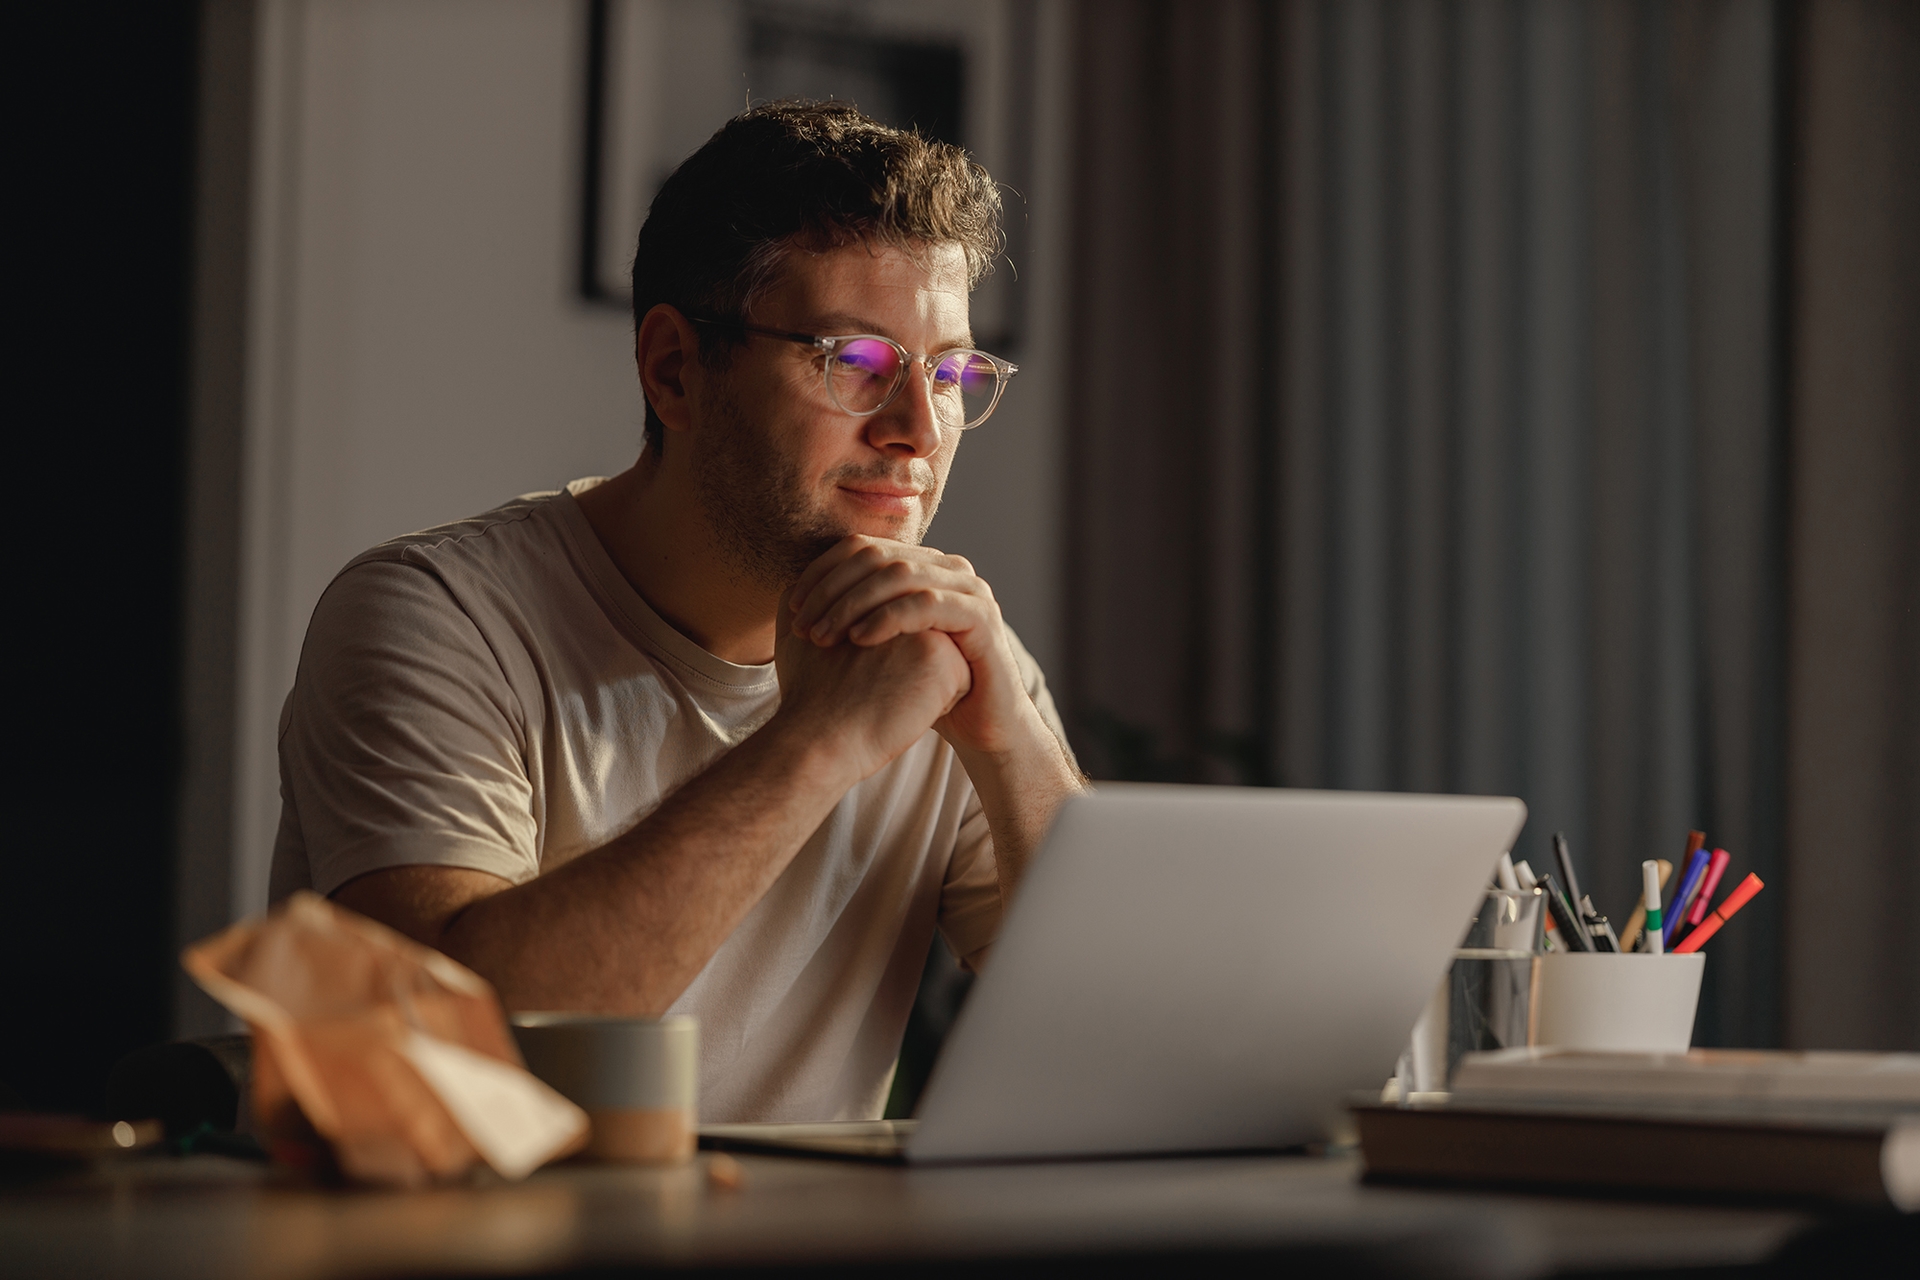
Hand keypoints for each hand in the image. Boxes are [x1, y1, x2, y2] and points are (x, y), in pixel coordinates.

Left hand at [787, 536, 1041, 756]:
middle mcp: (947, 568)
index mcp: (922, 566)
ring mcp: (968, 589)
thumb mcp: (879, 646)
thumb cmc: (923, 689)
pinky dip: (887, 617)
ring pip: (899, 575)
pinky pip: (926, 604)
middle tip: (803, 625)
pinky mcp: (981, 616)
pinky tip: (858, 641)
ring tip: (823, 636)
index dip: (820, 573)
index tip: (791, 608)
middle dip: (831, 589)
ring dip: (852, 603)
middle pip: (876, 556)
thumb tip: (790, 594)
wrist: (980, 727)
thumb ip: (848, 615)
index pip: (861, 547)